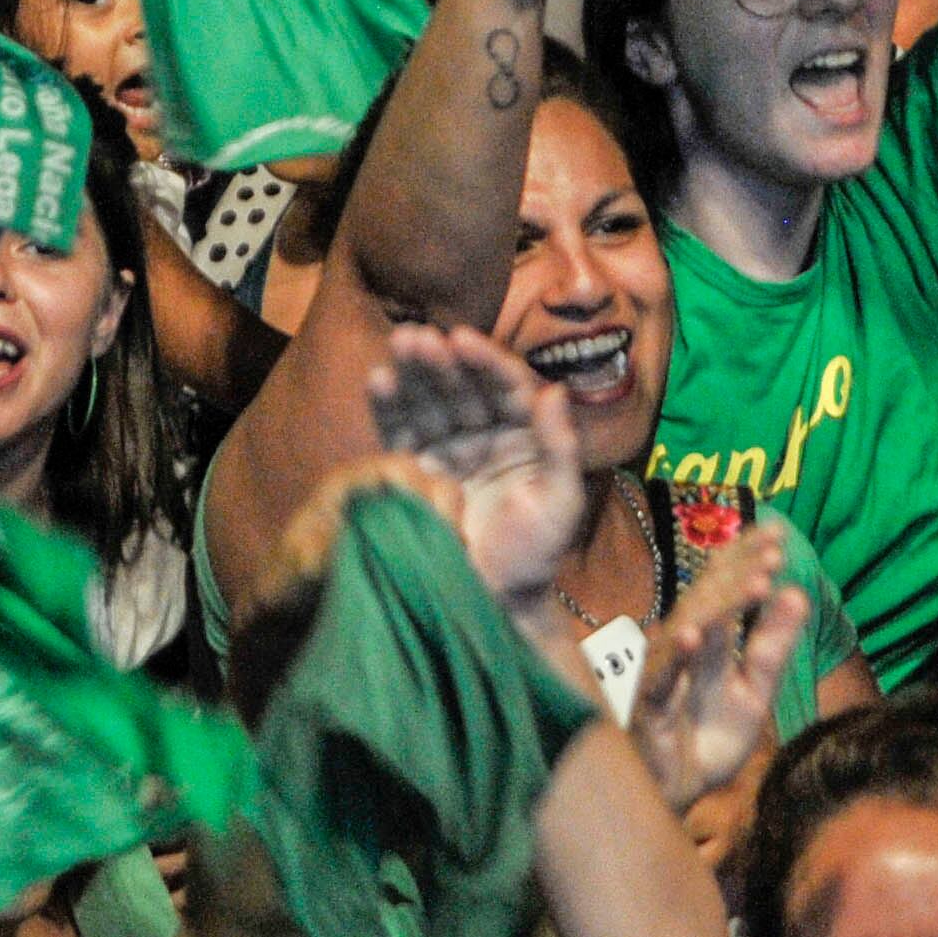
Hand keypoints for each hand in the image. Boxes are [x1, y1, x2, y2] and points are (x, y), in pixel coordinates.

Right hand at [364, 324, 591, 607]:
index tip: (463, 338)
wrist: (497, 601)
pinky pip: (401, 435)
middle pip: (462, 388)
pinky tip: (377, 380)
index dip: (485, 362)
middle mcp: (485, 435)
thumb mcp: (560, 502)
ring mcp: (448, 451)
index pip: (506, 387)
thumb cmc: (537, 552)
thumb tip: (554, 389)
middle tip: (418, 335)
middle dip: (441, 361)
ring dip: (412, 373)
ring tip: (398, 343)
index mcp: (524, 434)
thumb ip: (560, 446)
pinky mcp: (417, 472)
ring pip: (429, 403)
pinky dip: (388, 408)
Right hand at [624, 517, 815, 810]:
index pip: (724, 586)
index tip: (778, 532)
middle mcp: (679, 645)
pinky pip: (659, 678)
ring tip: (757, 584)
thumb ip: (773, 644)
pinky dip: (676, 656)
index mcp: (706, 637)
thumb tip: (798, 592)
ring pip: (687, 630)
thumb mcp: (754, 690)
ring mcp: (660, 673)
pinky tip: (694, 636)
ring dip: (721, 606)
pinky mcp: (645, 707)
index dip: (746, 558)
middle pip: (706, 598)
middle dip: (741, 572)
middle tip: (775, 551)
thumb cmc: (709, 736)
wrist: (680, 795)